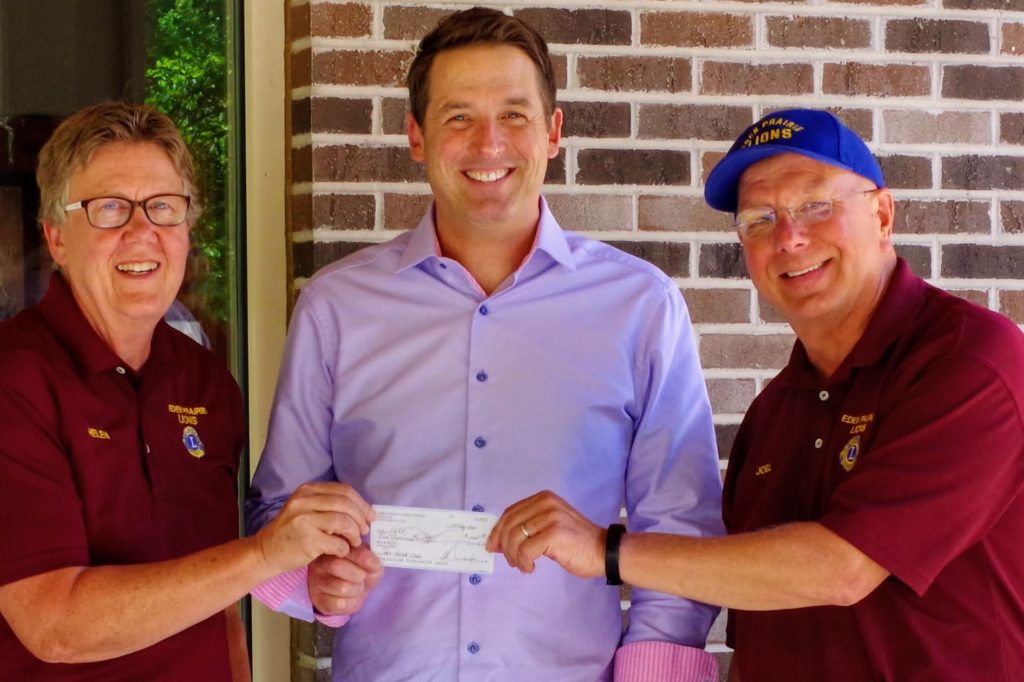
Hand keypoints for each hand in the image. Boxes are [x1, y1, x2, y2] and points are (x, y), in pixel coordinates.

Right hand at [256, 482, 374, 573]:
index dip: (361, 503)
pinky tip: (342, 551)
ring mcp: (304, 520)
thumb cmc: (291, 532)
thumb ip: (328, 504)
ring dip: (354, 534)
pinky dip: (344, 548)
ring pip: (344, 521)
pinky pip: (337, 542)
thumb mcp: (305, 509)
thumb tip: (362, 509)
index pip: (344, 490)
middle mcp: (305, 501)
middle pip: (346, 503)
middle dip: (361, 517)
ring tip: (354, 542)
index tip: (370, 515)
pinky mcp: (307, 540)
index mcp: (307, 490)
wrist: (265, 552)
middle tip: (365, 530)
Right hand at [309, 545, 383, 615]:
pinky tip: (353, 597)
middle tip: (363, 577)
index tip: (375, 565)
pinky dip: (353, 602)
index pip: (345, 549)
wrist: (348, 589)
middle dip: (358, 574)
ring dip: (357, 589)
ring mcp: (317, 582)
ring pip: (341, 587)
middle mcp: (320, 563)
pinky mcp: (319, 600)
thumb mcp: (367, 560)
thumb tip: (374, 565)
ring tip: (359, 588)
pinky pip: (339, 604)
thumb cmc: (357, 569)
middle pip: (336, 566)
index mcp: (333, 548)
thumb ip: (370, 560)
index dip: (363, 558)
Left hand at [486, 490, 605, 578]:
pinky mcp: (554, 534)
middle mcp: (546, 503)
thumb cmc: (577, 543)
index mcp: (544, 498)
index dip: (497, 531)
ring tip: (523, 565)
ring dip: (513, 556)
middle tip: (510, 561)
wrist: (605, 551)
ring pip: (514, 538)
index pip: (510, 513)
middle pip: (509, 524)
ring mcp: (551, 517)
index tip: (492, 546)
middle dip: (503, 545)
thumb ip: (528, 527)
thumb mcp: (550, 526)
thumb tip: (497, 540)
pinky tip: (531, 568)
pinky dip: (523, 563)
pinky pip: (525, 551)